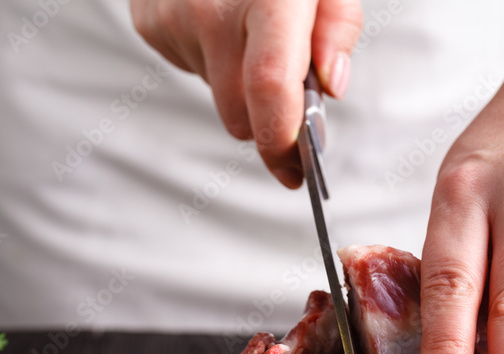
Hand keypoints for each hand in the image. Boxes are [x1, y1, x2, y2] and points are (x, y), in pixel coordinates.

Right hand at [130, 0, 362, 186]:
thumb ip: (338, 28)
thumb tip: (330, 87)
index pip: (270, 85)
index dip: (284, 140)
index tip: (298, 171)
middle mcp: (211, 10)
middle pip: (241, 114)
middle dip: (270, 122)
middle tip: (293, 103)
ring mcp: (173, 18)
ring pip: (218, 97)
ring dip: (241, 85)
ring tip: (251, 34)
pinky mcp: (149, 24)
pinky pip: (194, 72)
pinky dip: (215, 62)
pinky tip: (222, 25)